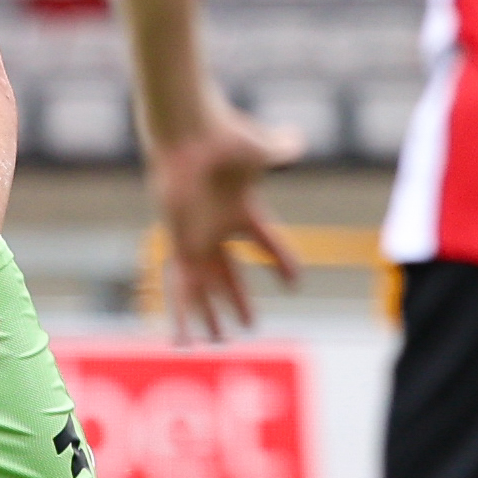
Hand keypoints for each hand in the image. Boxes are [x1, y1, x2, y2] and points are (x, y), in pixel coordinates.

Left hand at [151, 106, 301, 338]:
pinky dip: (182, 314)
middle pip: (230, 274)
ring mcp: (196, 238)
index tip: (293, 282)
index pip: (267, 242)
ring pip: (205, 287)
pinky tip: (182, 339)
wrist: (186, 135)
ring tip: (219, 342)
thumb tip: (297, 142)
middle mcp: (217, 228)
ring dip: (211, 315)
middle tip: (250, 323)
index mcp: (242, 209)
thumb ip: (279, 148)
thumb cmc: (224, 138)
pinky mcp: (180, 244)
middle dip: (238, 298)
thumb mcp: (260, 149)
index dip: (282, 261)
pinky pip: (182, 287)